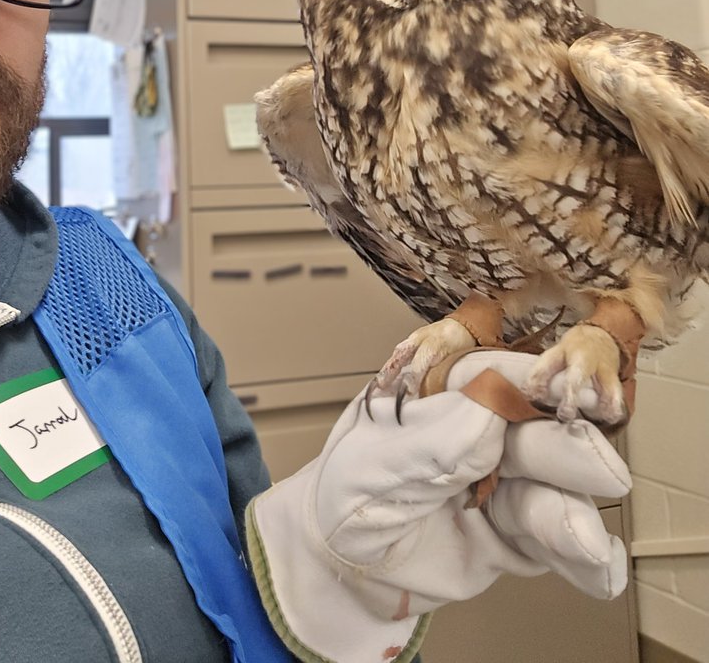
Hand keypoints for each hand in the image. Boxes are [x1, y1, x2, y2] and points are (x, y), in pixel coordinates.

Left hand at [246, 350, 630, 662]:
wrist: (340, 564)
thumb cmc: (346, 492)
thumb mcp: (373, 463)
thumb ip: (431, 443)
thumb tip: (488, 411)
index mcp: (447, 390)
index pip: (497, 376)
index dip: (536, 383)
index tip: (570, 393)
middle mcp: (486, 430)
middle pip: (540, 432)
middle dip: (572, 450)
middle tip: (599, 468)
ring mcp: (506, 482)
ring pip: (553, 491)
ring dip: (573, 514)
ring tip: (586, 543)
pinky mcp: (516, 535)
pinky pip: (553, 544)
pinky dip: (583, 559)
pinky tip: (603, 567)